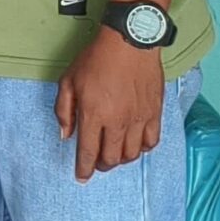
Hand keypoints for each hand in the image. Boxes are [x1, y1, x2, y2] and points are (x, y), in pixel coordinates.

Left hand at [56, 28, 166, 181]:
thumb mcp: (68, 81)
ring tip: (113, 154)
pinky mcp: (155, 113)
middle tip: (96, 163)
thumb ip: (64, 110)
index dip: (83, 169)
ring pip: (132, 154)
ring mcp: (139, 119)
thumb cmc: (96, 59)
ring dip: (121, 160)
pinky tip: (135, 145)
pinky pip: (151, 142)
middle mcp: (117, 122)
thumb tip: (65, 134)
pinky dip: (142, 149)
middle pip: (111, 158)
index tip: (80, 177)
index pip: (87, 152)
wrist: (129, 43)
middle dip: (101, 166)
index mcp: (93, 114)